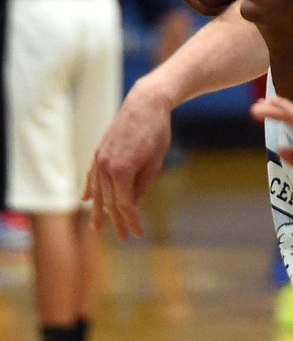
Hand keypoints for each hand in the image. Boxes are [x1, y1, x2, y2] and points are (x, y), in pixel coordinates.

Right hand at [85, 79, 173, 238]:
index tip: (138, 234)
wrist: (145, 103)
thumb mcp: (155, 161)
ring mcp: (99, 158)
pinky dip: (89, 189)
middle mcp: (106, 166)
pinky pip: (92, 175)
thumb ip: (143, 184)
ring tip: (97, 227)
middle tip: (124, 237)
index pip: (125, 204)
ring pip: (98, 191)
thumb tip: (133, 204)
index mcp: (122, 170)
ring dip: (98, 210)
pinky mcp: (99, 151)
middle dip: (117, 221)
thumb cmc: (156, 131)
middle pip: (110, 201)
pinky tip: (87, 200)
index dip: (131, 220)